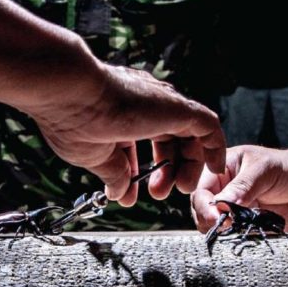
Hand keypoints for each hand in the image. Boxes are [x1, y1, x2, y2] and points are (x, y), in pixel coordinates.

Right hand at [27, 64, 225, 206]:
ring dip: (188, 164)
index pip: (139, 140)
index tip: (132, 192)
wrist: (72, 92)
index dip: (139, 169)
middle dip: (166, 169)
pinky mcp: (179, 107)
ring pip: (189, 133)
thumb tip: (119, 193)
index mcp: (120, 112)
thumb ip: (113, 173)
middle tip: (160, 194)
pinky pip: (208, 127)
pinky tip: (216, 168)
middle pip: (168, 138)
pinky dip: (214, 147)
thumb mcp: (94, 155)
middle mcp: (143, 104)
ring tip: (182, 188)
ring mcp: (162, 104)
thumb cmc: (73, 118)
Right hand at [190, 145, 287, 232]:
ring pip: (212, 227)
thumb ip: (243, 186)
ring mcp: (228, 212)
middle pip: (200, 211)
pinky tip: (248, 232)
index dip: (204, 205)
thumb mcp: (263, 170)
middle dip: (210, 220)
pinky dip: (237, 238)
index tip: (216, 217)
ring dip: (223, 231)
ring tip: (241, 227)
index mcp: (218, 171)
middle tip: (228, 225)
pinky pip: (231, 237)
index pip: (200, 190)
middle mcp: (219, 192)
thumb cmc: (283, 169)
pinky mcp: (239, 227)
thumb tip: (222, 205)